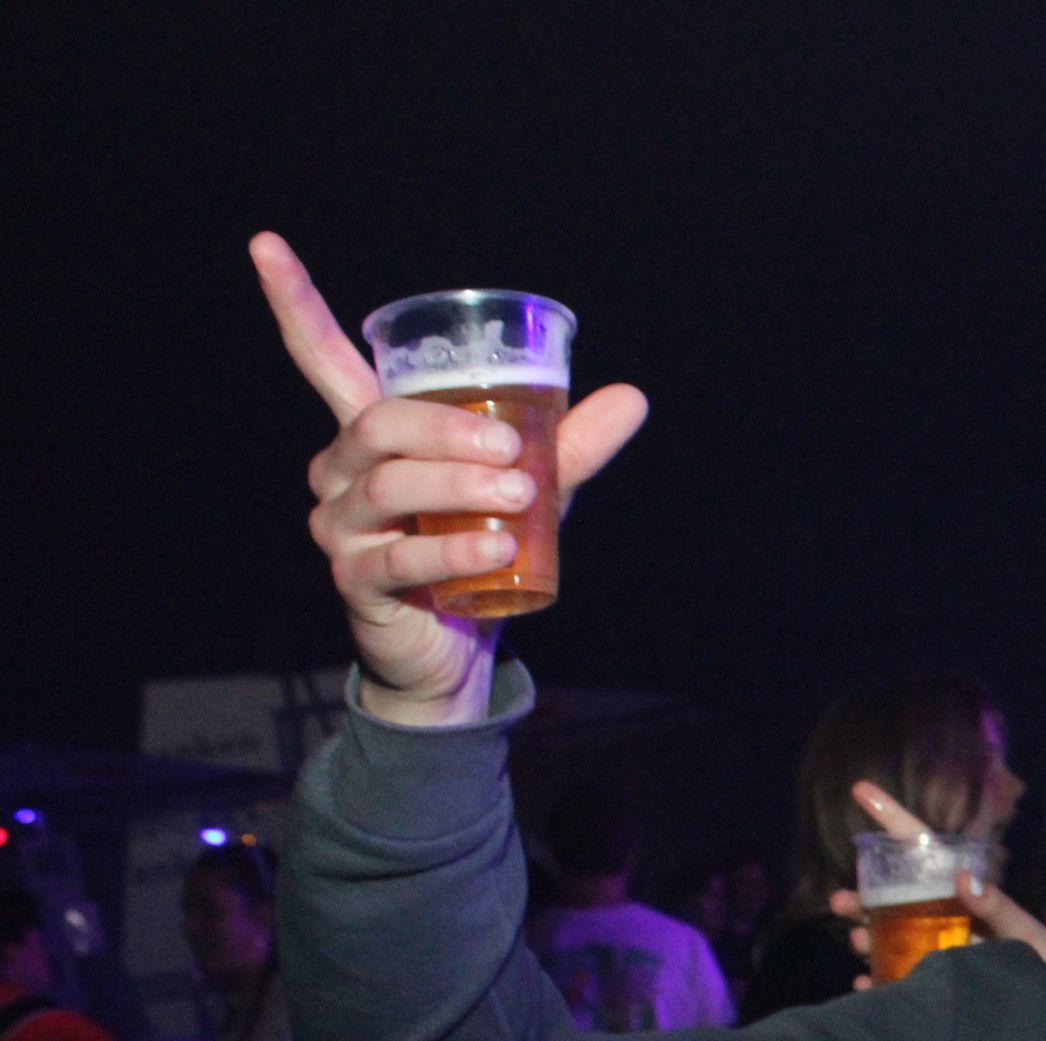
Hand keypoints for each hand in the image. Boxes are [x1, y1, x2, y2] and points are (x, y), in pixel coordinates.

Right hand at [250, 232, 648, 723]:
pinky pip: (400, 559)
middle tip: (515, 451)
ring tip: (517, 497)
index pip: (320, 357)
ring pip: (390, 487)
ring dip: (459, 486)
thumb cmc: (481, 544)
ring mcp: (340, 526)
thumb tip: (631, 397)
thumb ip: (570, 443)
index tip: (264, 243)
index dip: (294, 302)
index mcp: (371, 432)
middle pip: (380, 425)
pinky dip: (452, 550)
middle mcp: (342, 471)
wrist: (460, 643)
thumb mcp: (529, 486)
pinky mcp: (356, 580)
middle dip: (448, 429)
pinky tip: (495, 547)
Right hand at [822, 780, 1045, 984]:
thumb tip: (963, 876)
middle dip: (864, 897)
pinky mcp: (937, 984)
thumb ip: (997, 907)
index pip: (923, 847)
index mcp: (963, 893)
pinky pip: (899, 980)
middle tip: (839, 902)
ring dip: (867, 937)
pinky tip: (866, 985)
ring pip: (892, 937)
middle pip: (895, 898)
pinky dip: (879, 982)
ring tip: (855, 943)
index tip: (861, 789)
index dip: (892, 817)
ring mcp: (939, 950)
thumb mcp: (1025, 933)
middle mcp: (945, 918)